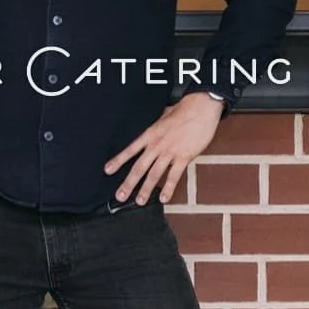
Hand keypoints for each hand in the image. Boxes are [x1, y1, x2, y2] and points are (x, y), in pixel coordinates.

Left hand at [104, 92, 224, 205]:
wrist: (201, 107)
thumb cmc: (183, 110)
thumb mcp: (163, 117)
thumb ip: (156, 129)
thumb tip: (151, 135)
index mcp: (150, 134)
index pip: (130, 150)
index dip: (118, 160)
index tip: (107, 170)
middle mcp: (157, 145)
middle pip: (139, 167)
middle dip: (129, 183)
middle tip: (120, 196)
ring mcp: (170, 152)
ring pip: (154, 174)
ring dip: (146, 189)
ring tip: (140, 201)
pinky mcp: (184, 157)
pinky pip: (174, 176)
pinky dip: (168, 188)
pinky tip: (164, 198)